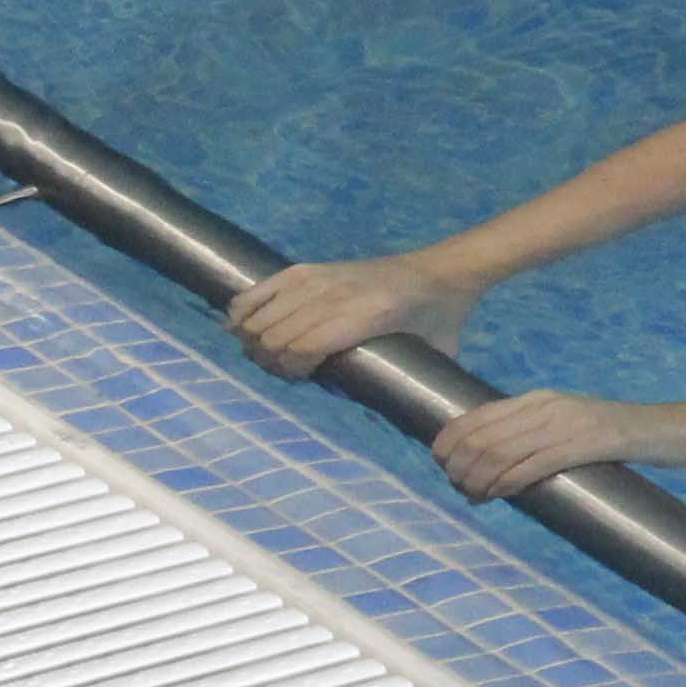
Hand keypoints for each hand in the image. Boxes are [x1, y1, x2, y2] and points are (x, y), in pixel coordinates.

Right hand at [230, 251, 487, 378]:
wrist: (442, 270)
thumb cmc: (441, 318)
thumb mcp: (434, 358)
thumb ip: (416, 384)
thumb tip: (395, 417)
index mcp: (368, 315)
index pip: (303, 346)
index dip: (292, 369)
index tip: (302, 378)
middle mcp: (338, 294)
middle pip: (275, 334)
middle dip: (270, 360)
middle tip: (283, 370)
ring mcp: (321, 278)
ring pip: (262, 315)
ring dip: (255, 339)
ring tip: (267, 352)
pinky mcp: (309, 268)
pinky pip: (261, 289)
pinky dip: (244, 310)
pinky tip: (243, 327)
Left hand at [429, 389, 685, 504]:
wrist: (677, 430)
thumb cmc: (623, 439)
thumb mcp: (572, 429)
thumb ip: (537, 438)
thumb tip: (494, 467)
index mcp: (541, 398)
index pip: (476, 416)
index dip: (448, 443)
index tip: (443, 467)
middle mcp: (549, 405)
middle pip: (482, 436)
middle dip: (459, 467)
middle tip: (460, 491)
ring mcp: (570, 423)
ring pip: (501, 452)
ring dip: (478, 480)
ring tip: (475, 498)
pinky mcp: (590, 443)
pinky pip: (533, 464)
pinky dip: (507, 483)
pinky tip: (499, 496)